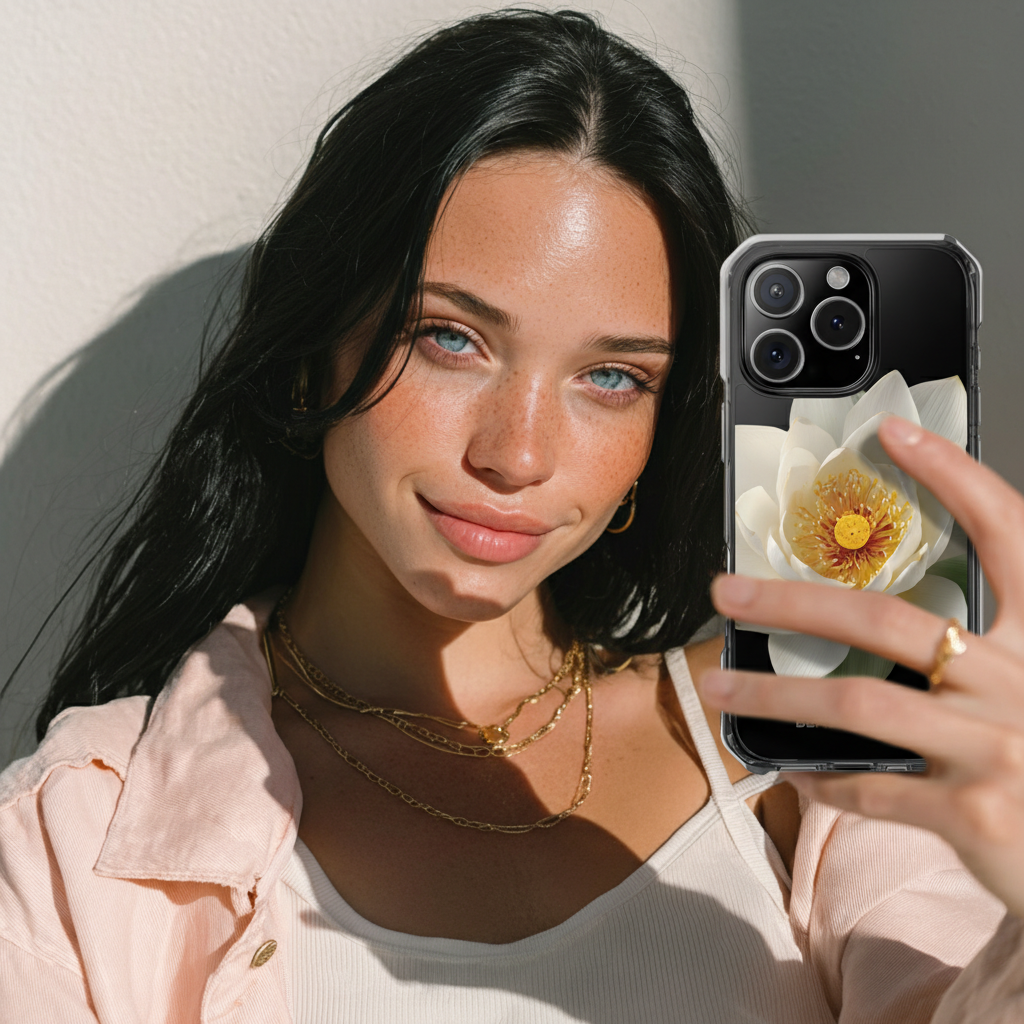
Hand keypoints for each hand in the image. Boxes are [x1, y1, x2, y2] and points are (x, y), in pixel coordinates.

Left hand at [702, 415, 1023, 917]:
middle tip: (727, 592)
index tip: (892, 435)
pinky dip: (821, 776)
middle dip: (792, 602)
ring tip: (720, 687)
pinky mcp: (976, 812)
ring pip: (856, 703)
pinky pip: (872, 784)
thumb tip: (894, 625)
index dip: (953, 476)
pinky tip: (791, 766)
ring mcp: (998, 747)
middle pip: (887, 620)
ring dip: (774, 695)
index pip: (1006, 532)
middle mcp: (1021, 681)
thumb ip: (985, 650)